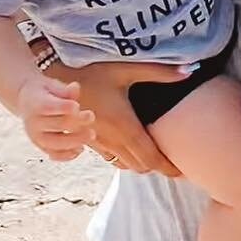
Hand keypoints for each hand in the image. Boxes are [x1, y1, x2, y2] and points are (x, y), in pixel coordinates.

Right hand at [16, 72, 95, 160]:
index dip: (65, 107)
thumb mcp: (51, 85)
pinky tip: (80, 148)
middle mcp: (33, 123)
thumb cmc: (44, 92)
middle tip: (91, 116)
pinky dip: (68, 155)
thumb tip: (75, 88)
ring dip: (76, 141)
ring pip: (57, 144)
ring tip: (91, 134)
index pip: (49, 107)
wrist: (26, 102)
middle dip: (77, 122)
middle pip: (58, 125)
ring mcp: (36, 137)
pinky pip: (55, 155)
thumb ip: (64, 89)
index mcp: (34, 104)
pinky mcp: (41, 146)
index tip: (76, 105)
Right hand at [42, 57, 187, 176]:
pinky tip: (129, 147)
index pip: (151, 157)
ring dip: (140, 163)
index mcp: (124, 126)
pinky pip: (109, 157)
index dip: (168, 168)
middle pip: (140, 166)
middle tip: (174, 165)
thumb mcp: (127, 67)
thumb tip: (190, 70)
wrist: (51, 74)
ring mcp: (96, 141)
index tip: (183, 172)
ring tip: (156, 157)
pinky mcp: (86, 137)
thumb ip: (160, 71)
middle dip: (157, 167)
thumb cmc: (90, 68)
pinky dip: (123, 158)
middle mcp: (111, 139)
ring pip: (123, 164)